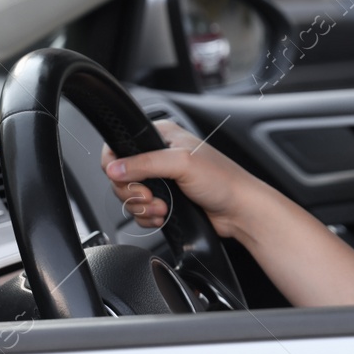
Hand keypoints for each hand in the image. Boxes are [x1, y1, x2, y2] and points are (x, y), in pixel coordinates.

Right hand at [101, 119, 262, 238]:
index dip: (117, 165)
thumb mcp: (182, 164)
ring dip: (143, 208)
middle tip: (151, 197)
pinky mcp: (164, 200)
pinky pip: (141, 211)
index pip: (119, 145)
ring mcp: (161, 180)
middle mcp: (158, 156)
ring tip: (163, 208)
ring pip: (129, 197)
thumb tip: (114, 168)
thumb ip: (145, 164)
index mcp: (160, 136)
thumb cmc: (222, 180)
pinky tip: (164, 215)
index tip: (127, 179)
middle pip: (120, 176)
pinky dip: (148, 217)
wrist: (239, 210)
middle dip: (133, 192)